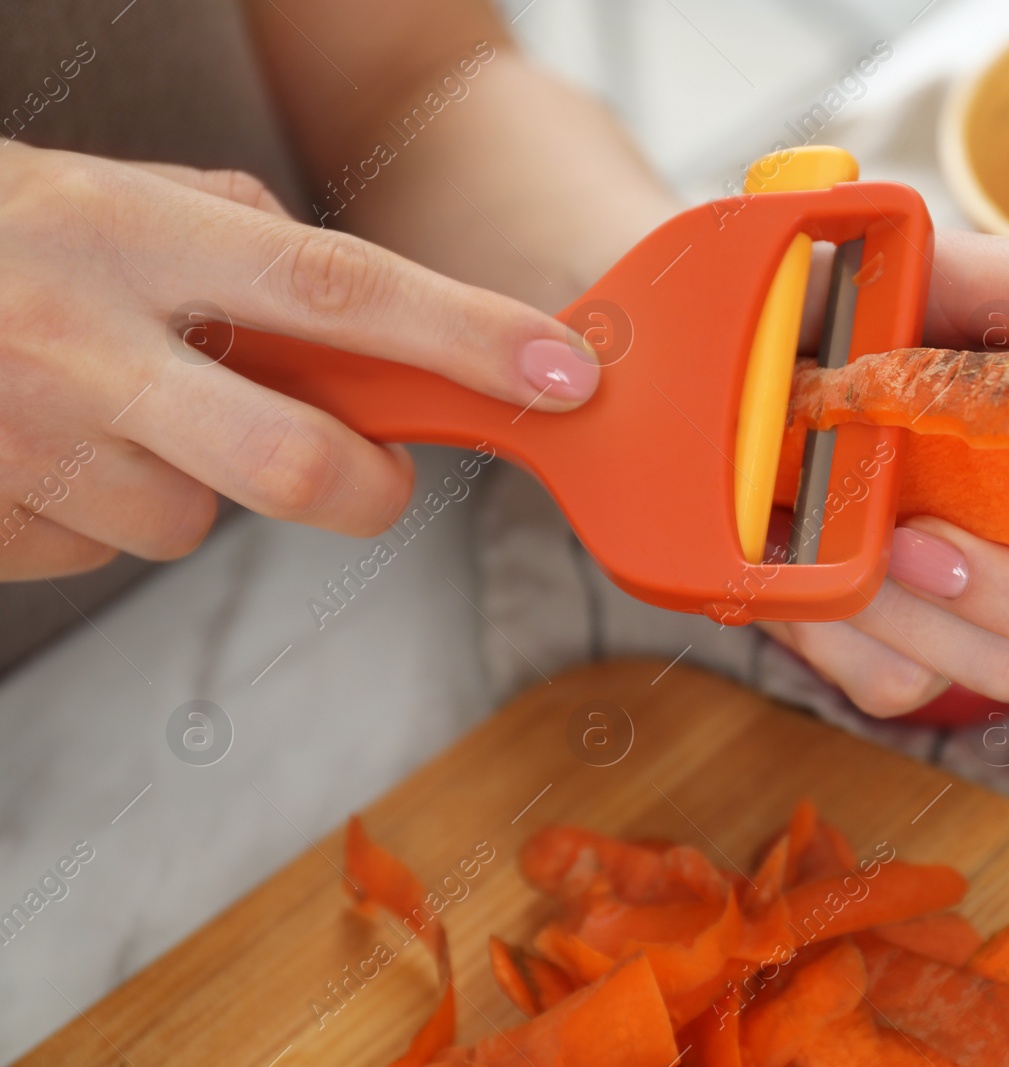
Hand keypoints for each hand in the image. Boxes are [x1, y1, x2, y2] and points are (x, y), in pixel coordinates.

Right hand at [0, 144, 598, 579]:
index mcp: (137, 233)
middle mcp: (85, 341)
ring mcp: (30, 442)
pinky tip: (46, 447)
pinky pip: (101, 548)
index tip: (562, 374)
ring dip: (189, 483)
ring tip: (113, 413)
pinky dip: (100, 507)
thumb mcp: (116, 197)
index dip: (468, 337)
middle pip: (296, 466)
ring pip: (190, 523)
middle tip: (366, 470)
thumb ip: (241, 241)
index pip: (343, 289)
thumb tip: (358, 310)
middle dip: (365, 488)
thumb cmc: (2, 235)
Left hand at [763, 229, 1008, 715]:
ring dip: (917, 606)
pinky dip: (844, 627)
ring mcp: (995, 611)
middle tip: (929, 538)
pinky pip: (906, 686)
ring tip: (835, 510)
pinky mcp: (908, 657)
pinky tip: (804, 553)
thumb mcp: (961, 278)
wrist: (733, 358)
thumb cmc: (867, 306)